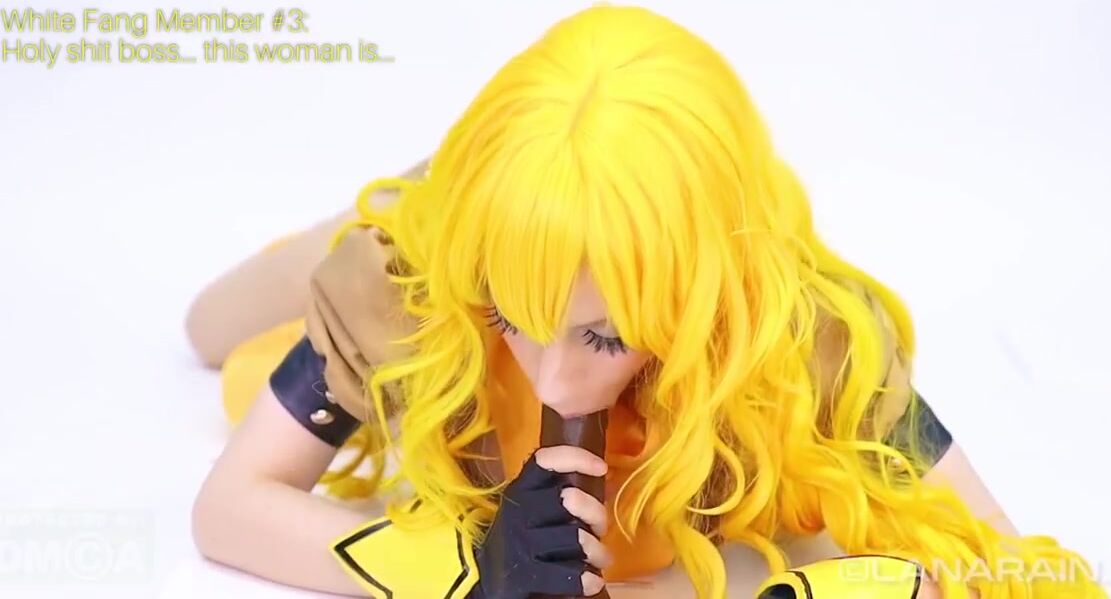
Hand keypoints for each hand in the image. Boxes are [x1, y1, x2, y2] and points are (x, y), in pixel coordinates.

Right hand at [469, 445, 612, 598]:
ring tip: (600, 558)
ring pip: (574, 538)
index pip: (545, 461)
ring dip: (597, 551)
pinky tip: (592, 581)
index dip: (576, 458)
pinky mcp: (525, 574)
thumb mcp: (531, 508)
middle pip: (570, 499)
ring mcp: (521, 543)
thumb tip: (602, 477)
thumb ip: (558, 492)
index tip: (601, 468)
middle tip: (600, 529)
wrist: (486, 579)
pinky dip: (585, 579)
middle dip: (596, 514)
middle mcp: (519, 511)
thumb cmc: (521, 538)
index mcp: (521, 490)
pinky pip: (565, 574)